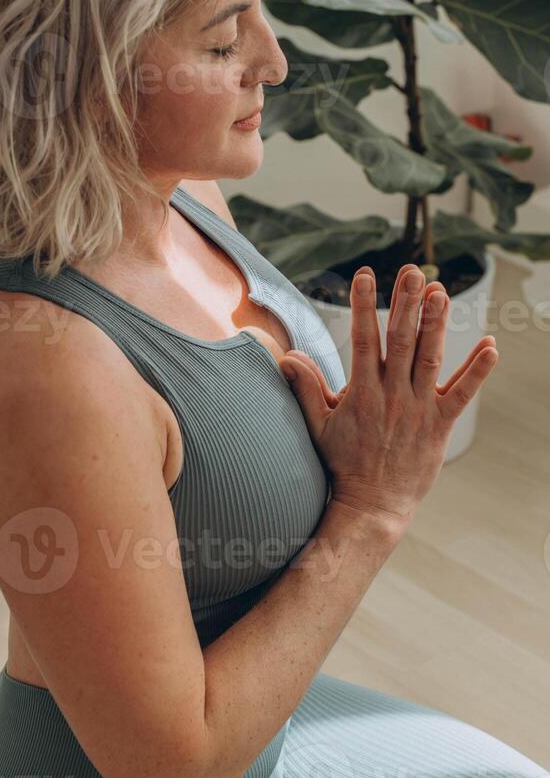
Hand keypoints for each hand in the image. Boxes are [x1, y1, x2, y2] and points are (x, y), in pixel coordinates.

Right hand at [279, 263, 498, 526]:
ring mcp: (419, 409)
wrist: (373, 505)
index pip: (362, 338)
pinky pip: (462, 393)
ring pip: (430, 358)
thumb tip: (287, 356)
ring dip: (436, 324)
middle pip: (401, 340)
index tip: (364, 275)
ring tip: (441, 291)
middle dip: (406, 303)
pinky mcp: (440, 425)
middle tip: (412, 272)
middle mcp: (392, 395)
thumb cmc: (342, 464)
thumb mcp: (318, 425)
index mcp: (362, 392)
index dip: (363, 305)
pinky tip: (491, 345)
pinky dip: (478, 370)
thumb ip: (305, 388)